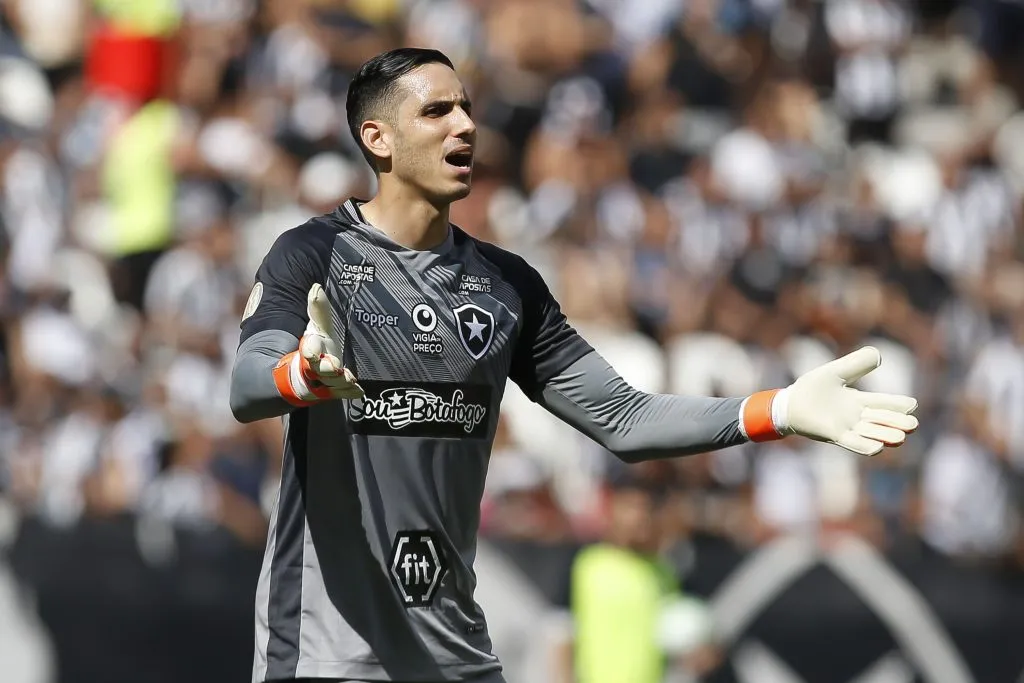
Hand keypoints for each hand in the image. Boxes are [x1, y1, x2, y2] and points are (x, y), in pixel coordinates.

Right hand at [298, 283, 363, 399]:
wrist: (309, 372)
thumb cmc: (317, 345)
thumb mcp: (318, 326)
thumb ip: (319, 309)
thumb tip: (317, 287)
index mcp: (311, 348)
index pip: (308, 349)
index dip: (309, 350)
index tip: (311, 350)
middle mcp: (316, 366)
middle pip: (318, 369)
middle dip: (326, 368)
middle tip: (335, 367)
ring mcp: (324, 381)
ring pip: (331, 384)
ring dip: (340, 382)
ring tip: (349, 379)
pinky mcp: (334, 391)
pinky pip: (342, 394)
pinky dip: (350, 393)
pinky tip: (359, 391)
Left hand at [777, 346, 918, 455]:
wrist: (789, 403)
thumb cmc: (811, 388)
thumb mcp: (836, 372)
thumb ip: (856, 363)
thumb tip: (879, 354)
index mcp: (858, 401)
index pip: (883, 403)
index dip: (897, 405)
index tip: (912, 405)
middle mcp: (856, 416)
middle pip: (882, 421)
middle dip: (897, 423)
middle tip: (912, 424)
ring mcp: (846, 427)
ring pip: (871, 433)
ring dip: (885, 435)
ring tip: (901, 437)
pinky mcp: (833, 435)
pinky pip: (852, 443)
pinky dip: (865, 446)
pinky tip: (877, 447)